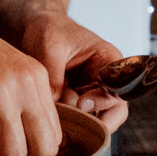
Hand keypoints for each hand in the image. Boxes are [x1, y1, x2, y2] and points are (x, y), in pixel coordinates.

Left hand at [18, 12, 129, 137]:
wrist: (37, 28)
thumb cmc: (49, 31)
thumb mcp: (50, 48)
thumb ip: (54, 77)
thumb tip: (55, 106)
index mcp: (108, 60)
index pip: (119, 87)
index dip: (104, 100)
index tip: (82, 103)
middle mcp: (106, 80)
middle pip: (116, 111)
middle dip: (99, 122)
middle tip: (76, 125)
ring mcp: (93, 93)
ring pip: (101, 120)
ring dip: (84, 127)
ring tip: (62, 125)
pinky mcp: (78, 102)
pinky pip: (83, 121)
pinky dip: (73, 127)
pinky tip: (56, 125)